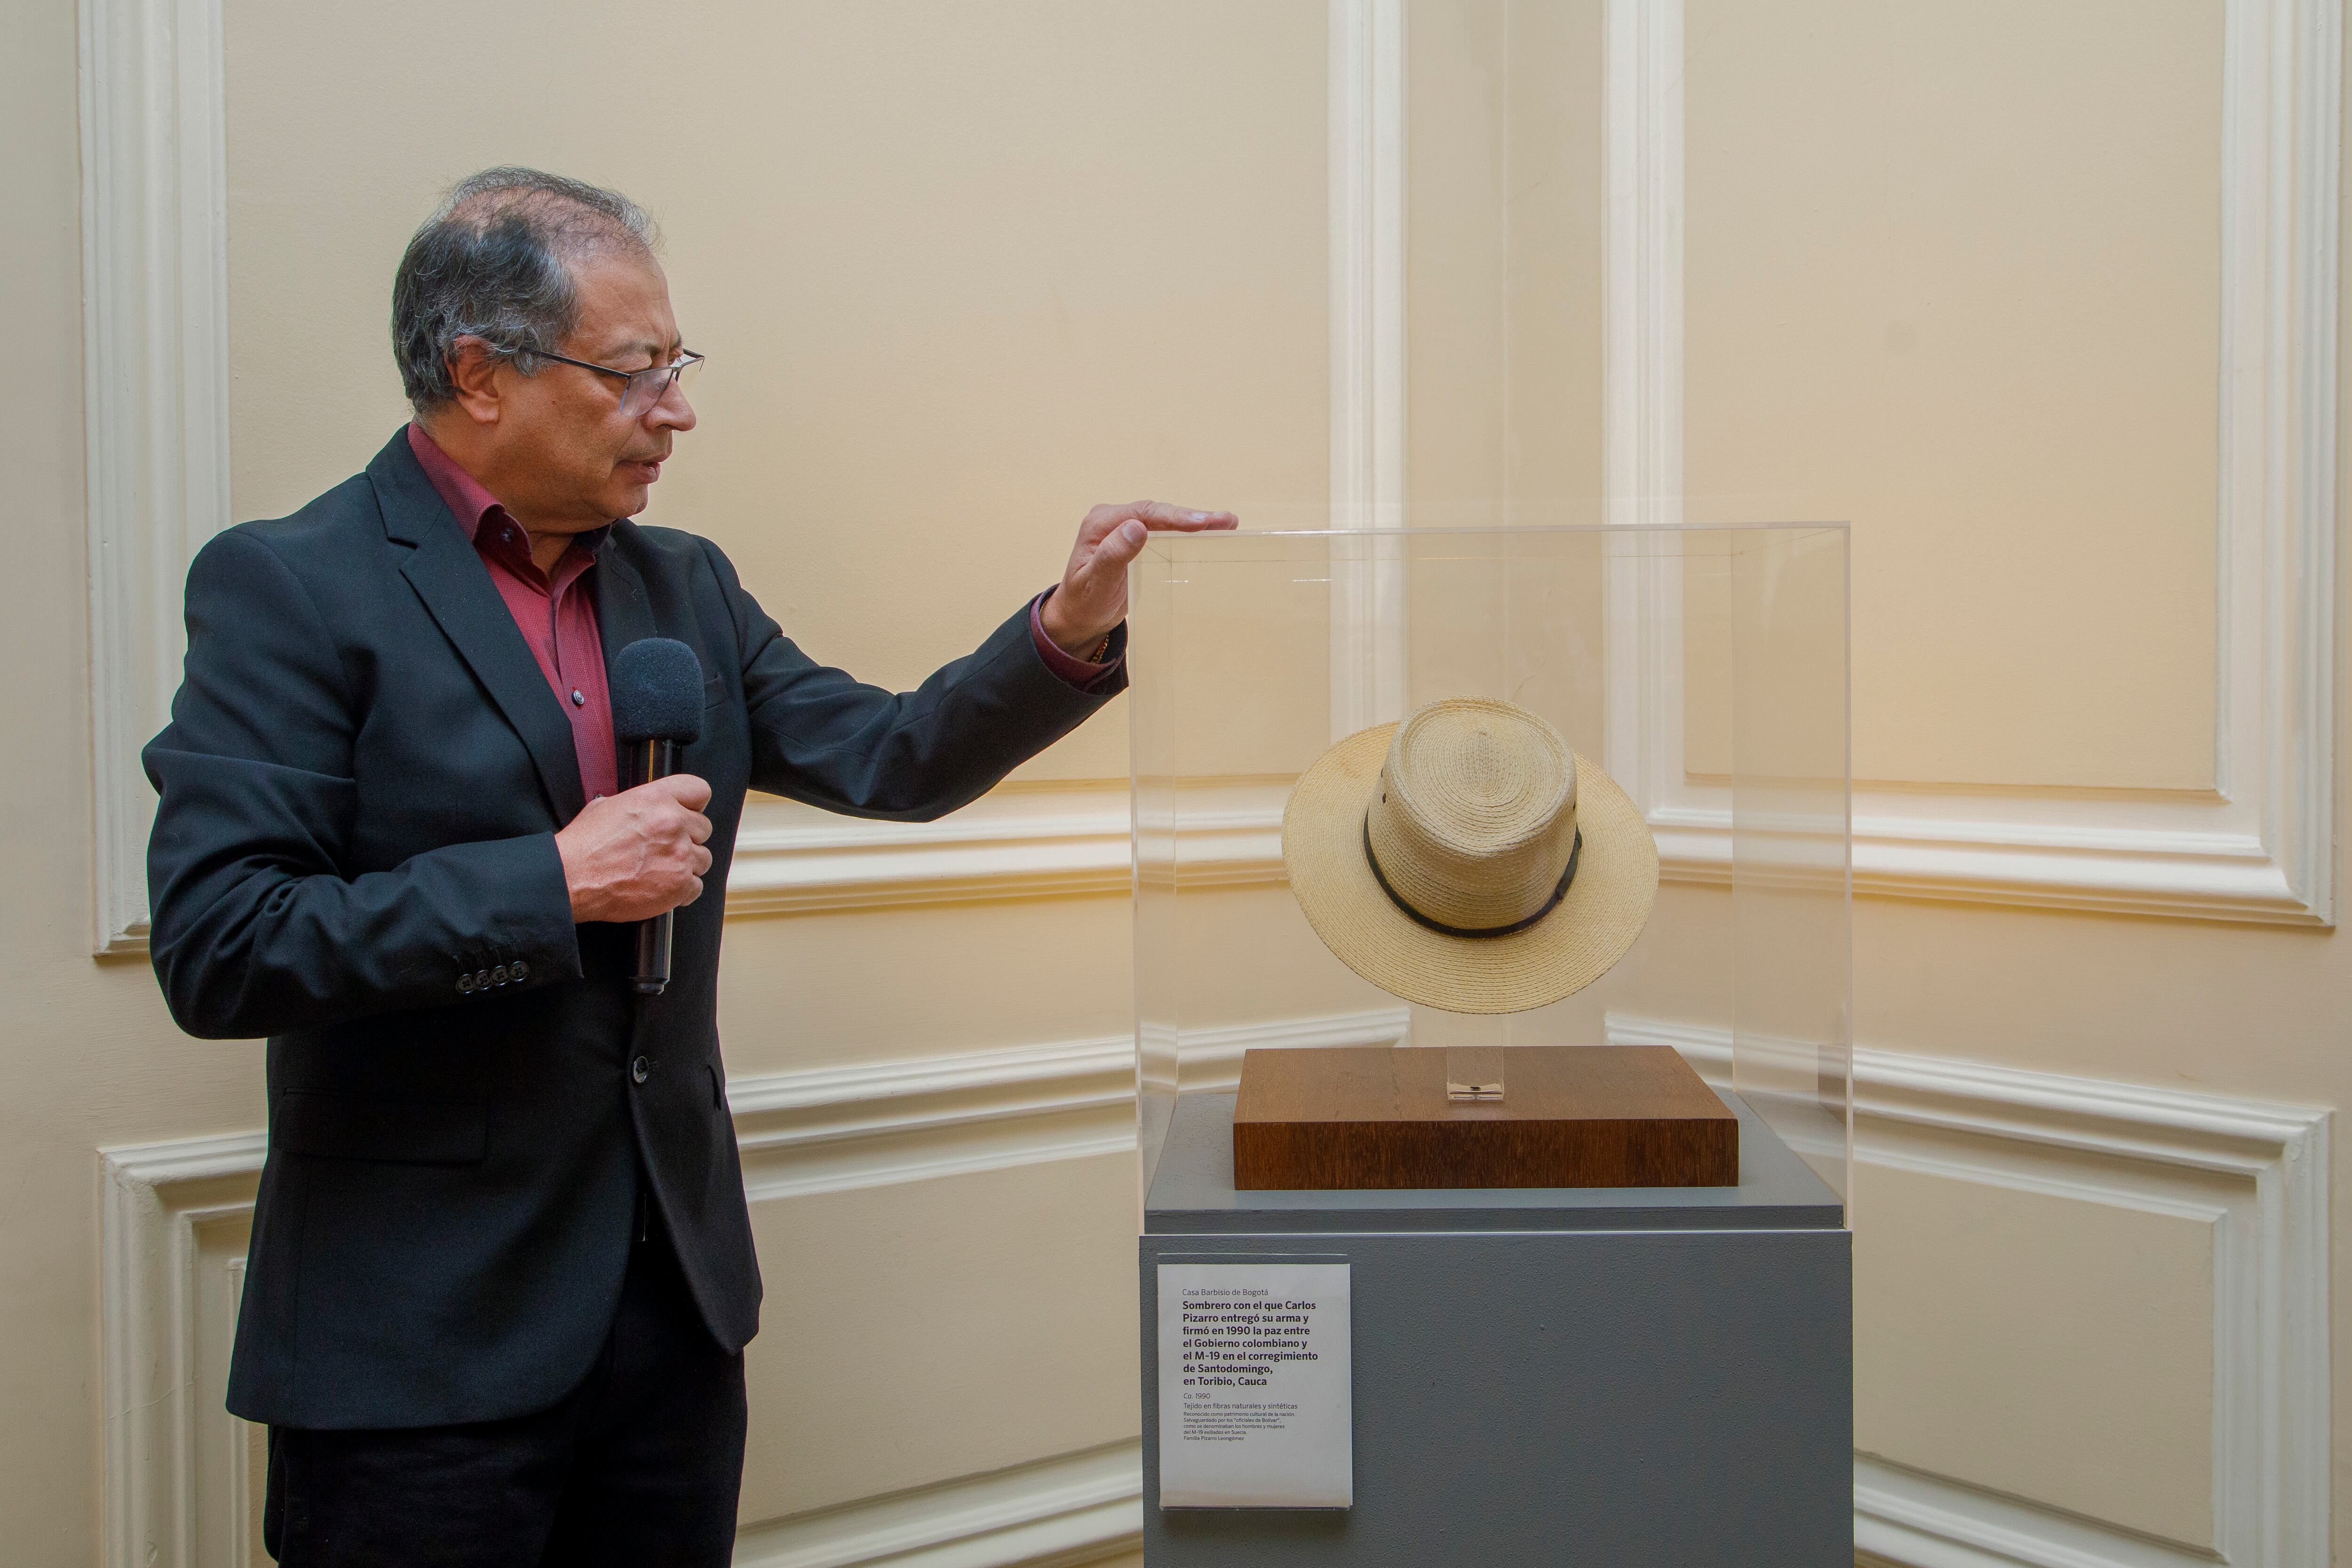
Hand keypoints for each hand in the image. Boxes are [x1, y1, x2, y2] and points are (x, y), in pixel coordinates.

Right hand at [554, 774, 714, 922]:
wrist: (571, 879)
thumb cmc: (584, 846)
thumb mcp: (608, 806)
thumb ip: (641, 803)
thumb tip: (653, 807)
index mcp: (656, 799)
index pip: (699, 790)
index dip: (693, 804)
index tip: (687, 813)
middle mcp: (672, 823)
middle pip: (704, 827)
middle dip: (687, 837)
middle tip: (664, 847)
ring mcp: (679, 855)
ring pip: (703, 858)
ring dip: (685, 864)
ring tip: (659, 869)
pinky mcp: (679, 884)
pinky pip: (696, 886)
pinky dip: (681, 890)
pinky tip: (659, 886)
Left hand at [1038, 500, 1237, 654]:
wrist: (1078, 616)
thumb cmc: (1084, 602)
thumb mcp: (1096, 582)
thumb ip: (1113, 555)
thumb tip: (1136, 527)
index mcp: (1101, 523)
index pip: (1144, 513)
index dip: (1175, 516)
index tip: (1201, 522)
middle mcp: (1114, 520)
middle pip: (1159, 513)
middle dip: (1193, 517)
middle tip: (1226, 521)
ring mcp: (1126, 529)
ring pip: (1165, 521)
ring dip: (1196, 522)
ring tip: (1227, 523)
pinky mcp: (1137, 541)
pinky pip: (1165, 533)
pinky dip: (1187, 533)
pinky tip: (1210, 534)